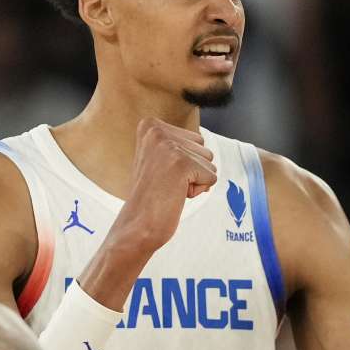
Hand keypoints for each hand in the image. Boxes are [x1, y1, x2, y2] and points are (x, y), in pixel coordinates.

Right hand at [114, 118, 216, 253]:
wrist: (137, 224)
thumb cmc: (151, 195)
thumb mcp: (158, 157)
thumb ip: (178, 142)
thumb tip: (201, 138)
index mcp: (150, 125)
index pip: (195, 138)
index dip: (185, 161)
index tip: (162, 173)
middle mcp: (157, 131)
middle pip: (204, 148)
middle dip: (192, 170)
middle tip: (166, 183)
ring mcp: (169, 147)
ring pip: (209, 162)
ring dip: (195, 180)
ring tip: (170, 188)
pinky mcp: (181, 164)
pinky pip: (211, 177)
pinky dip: (198, 190)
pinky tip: (175, 195)